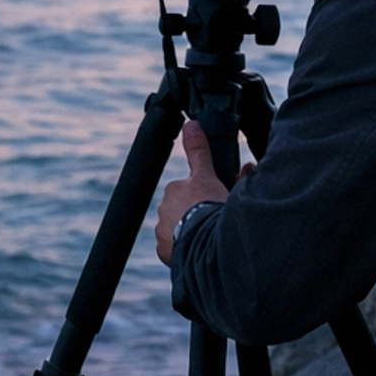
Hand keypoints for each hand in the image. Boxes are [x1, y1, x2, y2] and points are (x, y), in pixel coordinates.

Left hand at [154, 120, 231, 261]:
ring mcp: (162, 232)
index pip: (186, 189)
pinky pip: (174, 248)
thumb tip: (191, 124)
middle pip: (181, 208)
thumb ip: (199, 150)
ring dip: (189, 230)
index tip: (212, 202)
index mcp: (174, 190)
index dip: (202, 195)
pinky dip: (184, 248)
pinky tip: (198, 249)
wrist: (207, 244)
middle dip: (195, 212)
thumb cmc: (210, 208)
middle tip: (213, 218)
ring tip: (207, 235)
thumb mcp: (208, 175)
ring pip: (177, 228)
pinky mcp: (164, 251)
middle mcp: (163, 210)